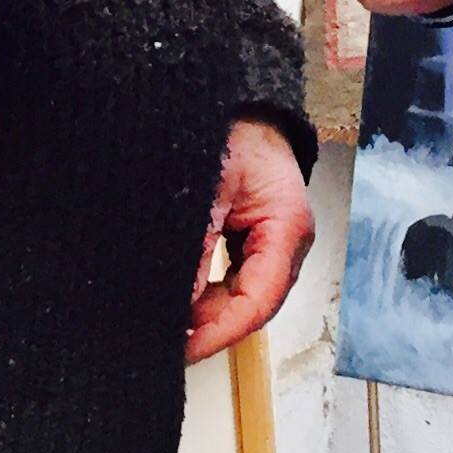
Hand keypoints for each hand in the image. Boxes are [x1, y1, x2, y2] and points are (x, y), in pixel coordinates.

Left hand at [186, 118, 313, 362]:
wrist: (239, 103)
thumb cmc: (234, 131)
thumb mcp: (209, 186)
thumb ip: (197, 245)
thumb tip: (179, 303)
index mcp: (287, 228)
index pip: (258, 300)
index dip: (221, 332)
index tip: (184, 348)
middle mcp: (286, 243)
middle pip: (252, 303)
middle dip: (211, 324)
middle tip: (165, 337)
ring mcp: (272, 243)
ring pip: (241, 293)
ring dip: (207, 309)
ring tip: (167, 318)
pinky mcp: (253, 239)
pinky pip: (234, 277)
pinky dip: (207, 289)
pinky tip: (180, 294)